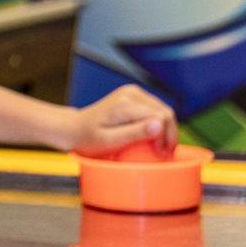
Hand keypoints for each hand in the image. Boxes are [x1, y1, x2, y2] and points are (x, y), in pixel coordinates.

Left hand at [53, 85, 176, 155]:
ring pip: (162, 109)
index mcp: (125, 104)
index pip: (161, 116)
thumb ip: (135, 133)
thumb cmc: (89, 137)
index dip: (167, 136)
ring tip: (161, 148)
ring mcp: (132, 92)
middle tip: (165, 153)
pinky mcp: (133, 95)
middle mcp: (131, 93)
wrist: (76, 127)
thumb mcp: (110, 140)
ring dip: (166, 129)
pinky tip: (154, 137)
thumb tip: (159, 125)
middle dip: (169, 133)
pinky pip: (154, 109)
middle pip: (165, 111)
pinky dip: (158, 123)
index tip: (162, 153)